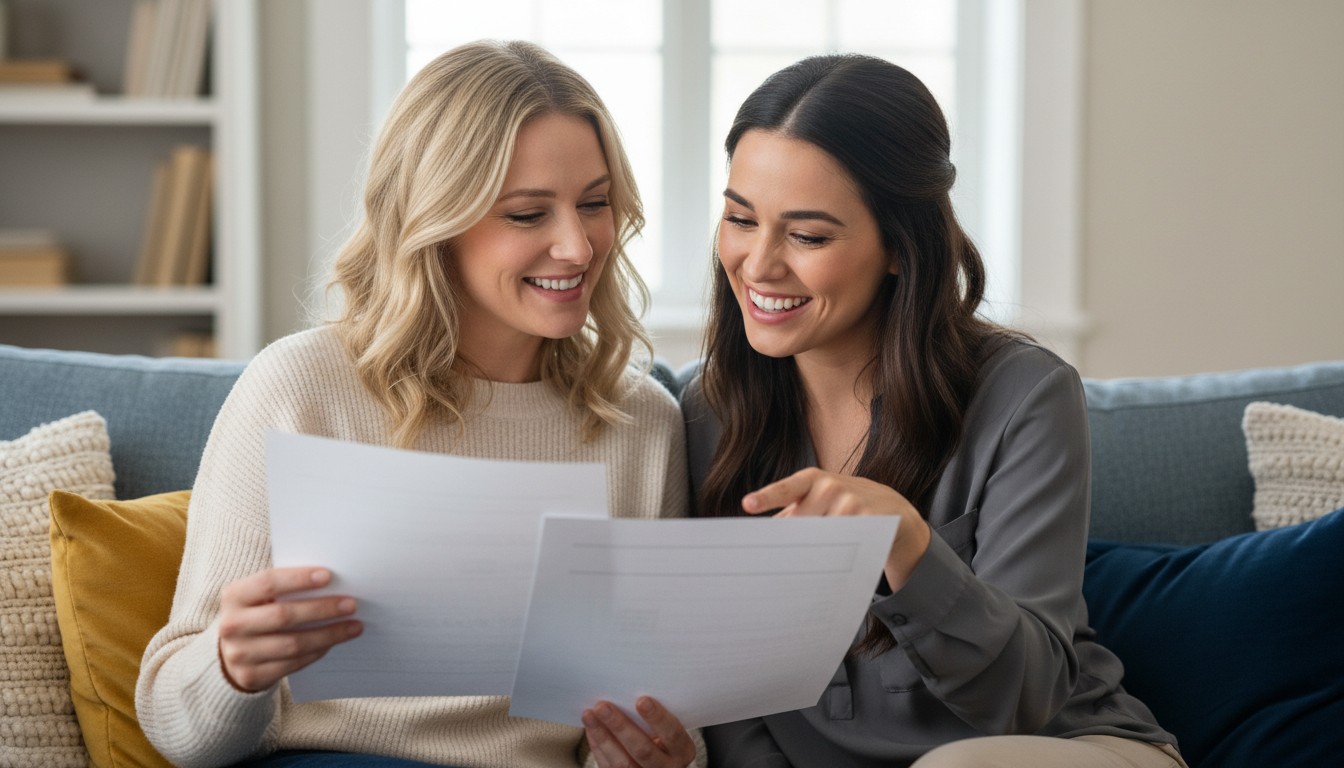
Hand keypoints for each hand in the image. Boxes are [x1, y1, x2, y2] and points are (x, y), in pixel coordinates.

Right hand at [217, 567, 361, 691]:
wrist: (229, 653)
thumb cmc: (257, 614)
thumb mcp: (259, 596)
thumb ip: (286, 587)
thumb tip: (333, 581)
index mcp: (234, 596)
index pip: (268, 582)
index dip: (299, 578)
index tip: (328, 576)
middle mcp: (232, 625)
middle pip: (283, 615)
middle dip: (321, 609)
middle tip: (351, 604)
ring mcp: (239, 654)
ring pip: (293, 644)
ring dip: (328, 634)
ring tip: (354, 626)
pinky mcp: (251, 676)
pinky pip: (293, 664)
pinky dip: (317, 652)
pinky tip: (334, 642)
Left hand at [583, 697, 695, 767]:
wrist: (659, 763)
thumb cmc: (665, 736)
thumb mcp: (670, 728)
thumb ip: (658, 716)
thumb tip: (630, 689)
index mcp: (682, 751)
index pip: (673, 734)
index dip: (658, 718)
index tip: (642, 700)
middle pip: (643, 750)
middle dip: (621, 726)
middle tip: (603, 706)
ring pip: (622, 763)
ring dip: (603, 736)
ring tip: (590, 715)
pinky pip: (608, 766)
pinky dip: (598, 746)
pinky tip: (591, 728)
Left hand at [743, 467, 931, 588]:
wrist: (894, 509)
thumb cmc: (845, 504)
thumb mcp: (820, 499)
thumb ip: (792, 513)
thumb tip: (762, 536)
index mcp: (813, 480)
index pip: (787, 489)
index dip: (766, 497)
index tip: (748, 505)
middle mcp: (831, 487)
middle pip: (800, 524)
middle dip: (794, 541)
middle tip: (790, 556)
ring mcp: (852, 502)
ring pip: (821, 537)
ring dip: (817, 550)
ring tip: (825, 552)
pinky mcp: (870, 520)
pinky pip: (843, 546)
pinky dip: (836, 555)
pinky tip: (839, 557)